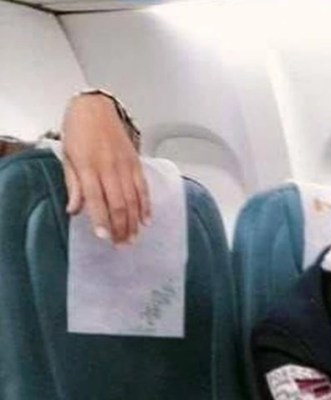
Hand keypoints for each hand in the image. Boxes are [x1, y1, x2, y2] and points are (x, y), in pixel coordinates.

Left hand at [61, 93, 149, 245]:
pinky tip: (146, 221)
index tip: (104, 237)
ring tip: (133, 239)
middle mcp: (108, 167)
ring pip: (132, 200)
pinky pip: (143, 189)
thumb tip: (74, 210)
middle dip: (120, 228)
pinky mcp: (136, 163)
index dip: (101, 220)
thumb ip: (74, 185)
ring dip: (134, 223)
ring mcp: (124, 165)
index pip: (95, 199)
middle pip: (118, 204)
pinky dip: (146, 206)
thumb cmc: (78, 131)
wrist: (95, 107)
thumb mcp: (68, 157)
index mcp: (87, 166)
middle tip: (121, 245)